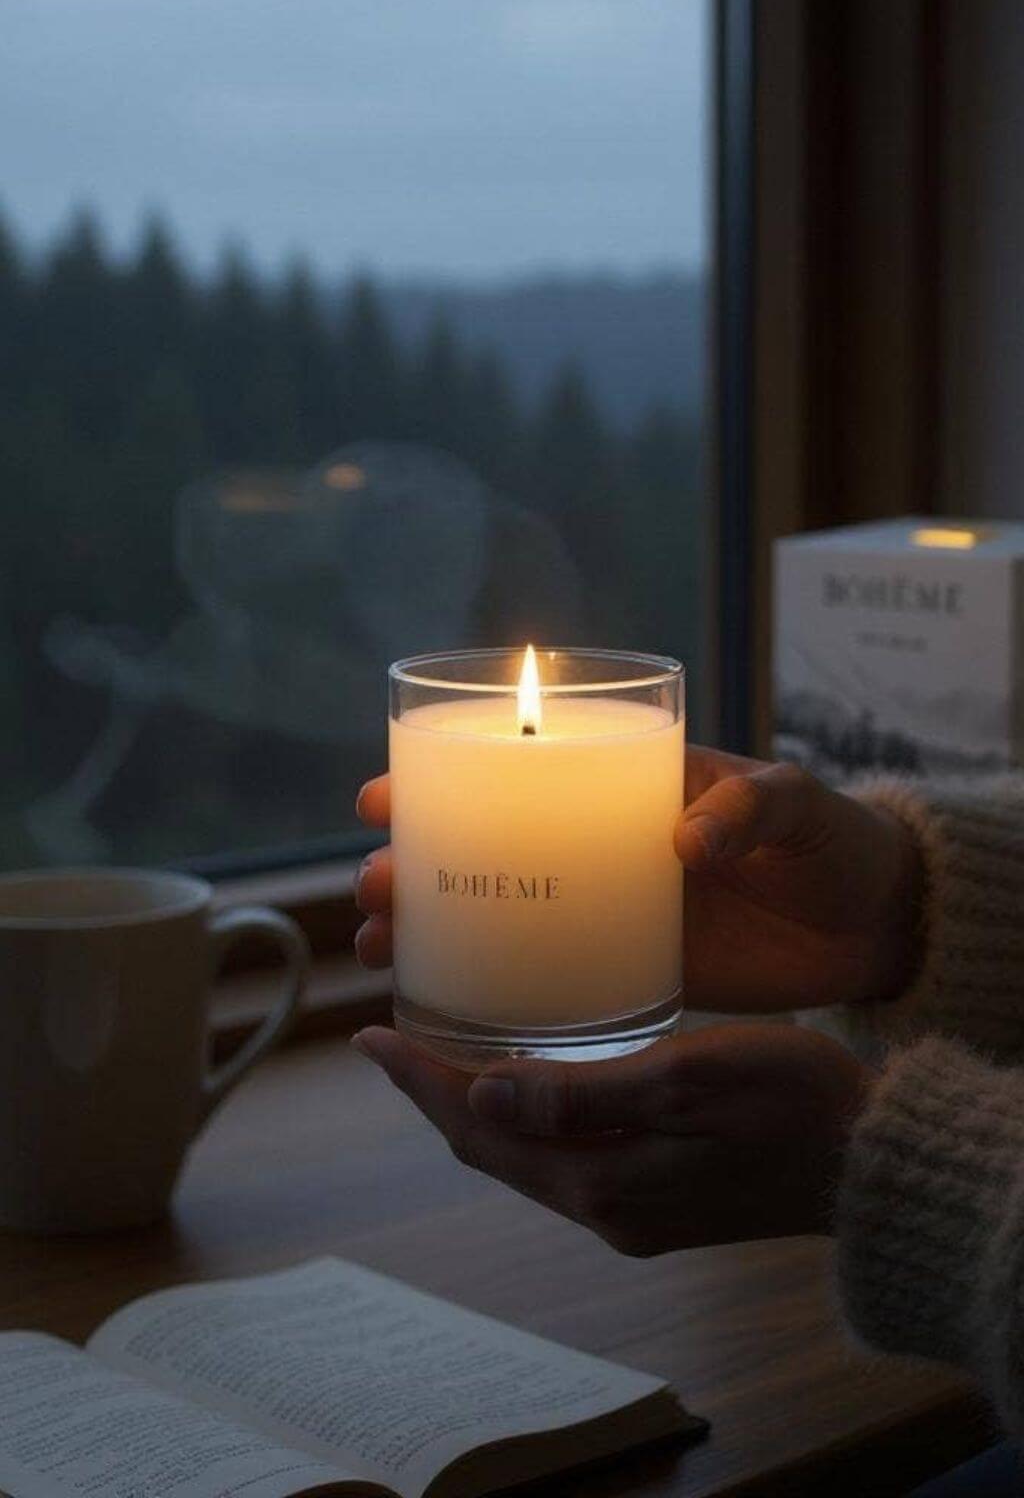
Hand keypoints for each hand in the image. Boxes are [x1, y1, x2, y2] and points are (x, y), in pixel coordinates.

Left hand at [352, 1022, 873, 1252]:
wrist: (875, 1166)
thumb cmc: (793, 1102)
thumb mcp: (689, 1078)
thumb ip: (583, 1093)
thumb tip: (484, 1091)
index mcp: (602, 1177)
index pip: (480, 1127)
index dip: (420, 1081)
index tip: (369, 1035)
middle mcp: (605, 1206)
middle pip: (492, 1147)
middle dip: (437, 1092)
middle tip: (394, 1035)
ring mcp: (632, 1209)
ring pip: (525, 1155)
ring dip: (480, 1106)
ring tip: (445, 1050)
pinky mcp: (659, 1199)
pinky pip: (566, 1158)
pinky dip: (531, 1118)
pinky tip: (532, 1080)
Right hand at [354, 746, 921, 1012]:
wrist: (877, 924)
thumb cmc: (836, 841)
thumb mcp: (799, 803)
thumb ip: (753, 807)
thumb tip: (683, 838)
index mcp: (628, 783)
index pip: (519, 767)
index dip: (441, 775)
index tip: (382, 797)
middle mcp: (600, 844)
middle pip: (484, 845)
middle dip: (414, 863)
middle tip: (375, 888)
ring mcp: (608, 908)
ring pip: (497, 912)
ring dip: (430, 928)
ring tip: (380, 950)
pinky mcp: (629, 968)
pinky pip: (544, 972)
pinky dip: (490, 986)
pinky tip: (442, 1008)